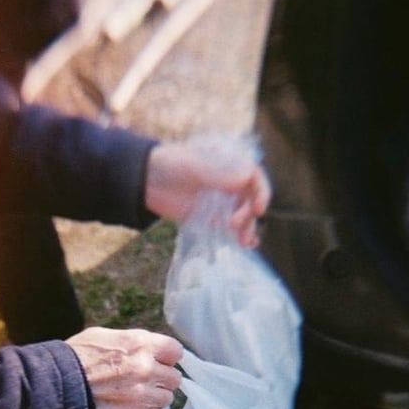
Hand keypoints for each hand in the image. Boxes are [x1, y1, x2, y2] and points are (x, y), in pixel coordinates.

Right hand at [67, 327, 182, 408]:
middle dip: (161, 379)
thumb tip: (149, 349)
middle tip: (143, 380)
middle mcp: (147, 369)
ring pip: (166, 398)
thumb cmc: (76, 359)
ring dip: (154, 397)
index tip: (159, 361)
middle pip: (174, 378)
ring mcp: (143, 395)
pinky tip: (128, 407)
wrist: (58, 388)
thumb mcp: (105, 336)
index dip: (166, 357)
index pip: (175, 351)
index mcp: (141, 345)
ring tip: (133, 395)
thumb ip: (133, 343)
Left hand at [145, 138, 270, 247]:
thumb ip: (221, 174)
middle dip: (249, 215)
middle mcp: (229, 184)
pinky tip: (246, 245)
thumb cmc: (171, 164)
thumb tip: (248, 176)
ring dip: (247, 229)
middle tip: (235, 224)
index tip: (258, 208)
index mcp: (230, 166)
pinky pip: (229, 228)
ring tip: (244, 242)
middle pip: (250, 201)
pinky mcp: (211, 218)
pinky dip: (238, 236)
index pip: (255, 178)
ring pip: (243, 216)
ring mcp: (221, 202)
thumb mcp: (195, 167)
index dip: (261, 192)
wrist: (146, 180)